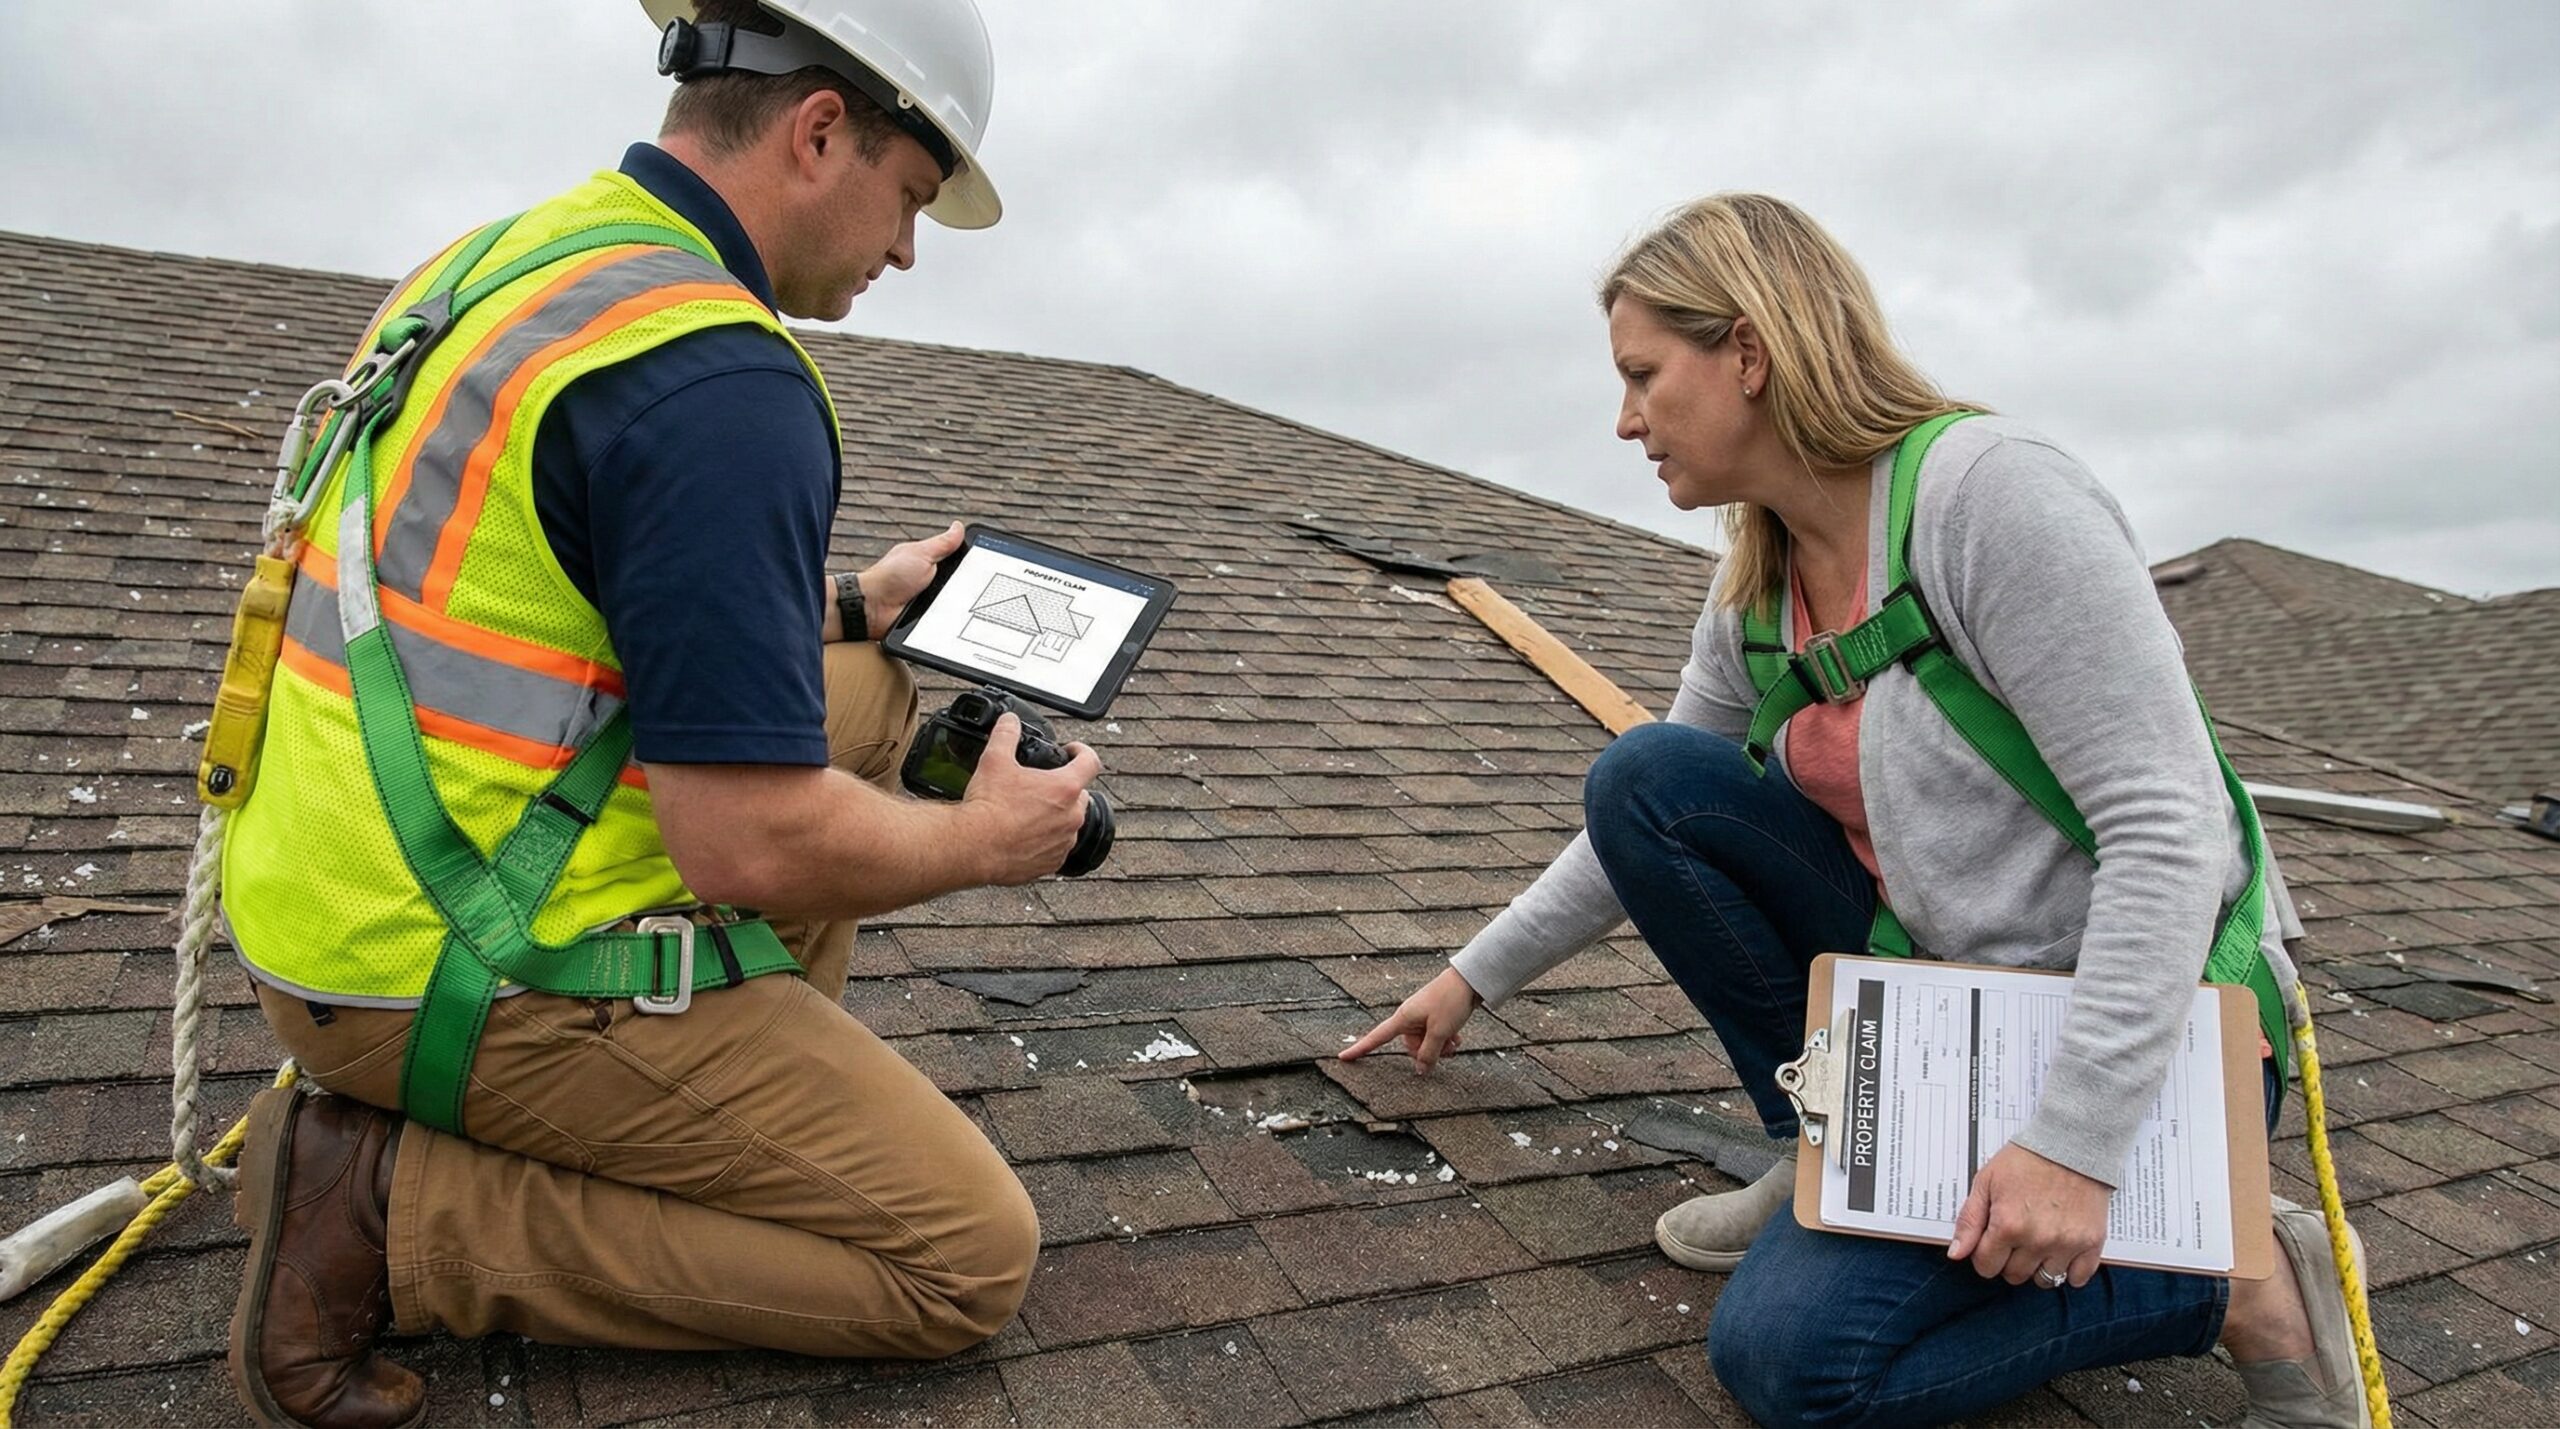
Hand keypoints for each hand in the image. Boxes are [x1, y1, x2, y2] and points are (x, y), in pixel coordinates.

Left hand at [857, 521, 966, 638]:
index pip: (959, 560)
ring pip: (958, 601)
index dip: (972, 562)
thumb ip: (942, 543)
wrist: (872, 608)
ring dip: (960, 602)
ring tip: (961, 601)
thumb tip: (958, 526)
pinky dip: (952, 618)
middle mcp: (932, 581)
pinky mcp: (929, 618)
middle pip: (962, 582)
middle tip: (972, 584)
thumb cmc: (890, 577)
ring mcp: (931, 600)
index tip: (988, 562)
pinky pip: (948, 619)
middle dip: (969, 585)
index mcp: (931, 562)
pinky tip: (954, 616)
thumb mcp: (920, 554)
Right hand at [957, 713, 1101, 884]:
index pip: (1090, 762)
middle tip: (1041, 785)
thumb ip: (1006, 735)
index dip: (1082, 751)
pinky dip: (1046, 840)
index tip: (1072, 751)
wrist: (974, 846)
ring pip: (1069, 823)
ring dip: (1056, 816)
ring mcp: (1063, 842)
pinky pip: (1057, 848)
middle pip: (1079, 795)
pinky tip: (1025, 835)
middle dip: (1064, 787)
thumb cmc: (987, 807)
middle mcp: (1071, 816)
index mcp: (1065, 788)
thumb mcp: (994, 760)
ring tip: (1030, 811)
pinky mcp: (1052, 863)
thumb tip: (1009, 721)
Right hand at [1339, 967, 1481, 1071]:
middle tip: (1447, 1047)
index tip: (1343, 1057)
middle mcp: (1409, 1017)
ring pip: (1425, 1042)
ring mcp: (1422, 1016)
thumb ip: (1429, 1053)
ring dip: (1440, 1046)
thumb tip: (1420, 1071)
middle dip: (1428, 1051)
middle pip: (1410, 1046)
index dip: (1360, 1048)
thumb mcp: (1440, 1032)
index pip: (1376, 1037)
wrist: (1469, 980)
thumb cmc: (1451, 1000)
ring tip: (1455, 1041)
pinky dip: (1445, 1039)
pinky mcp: (1434, 1015)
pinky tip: (1457, 1037)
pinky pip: (1434, 1035)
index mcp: (1403, 1018)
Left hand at [1947, 1142, 2110, 1286]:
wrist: (2072, 1143)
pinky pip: (2078, 1278)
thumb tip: (1957, 1254)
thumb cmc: (2027, 1159)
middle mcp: (2037, 1239)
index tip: (1991, 1242)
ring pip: (2044, 1280)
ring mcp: (2067, 1244)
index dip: (1984, 1255)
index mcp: (2008, 1225)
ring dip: (2037, 1266)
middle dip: (2008, 1260)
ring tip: (2038, 1243)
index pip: (1986, 1266)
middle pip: (2014, 1276)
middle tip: (2015, 1238)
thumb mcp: (1986, 1182)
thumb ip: (1969, 1220)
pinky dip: (2069, 1271)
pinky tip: (2061, 1252)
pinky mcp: (2092, 1243)